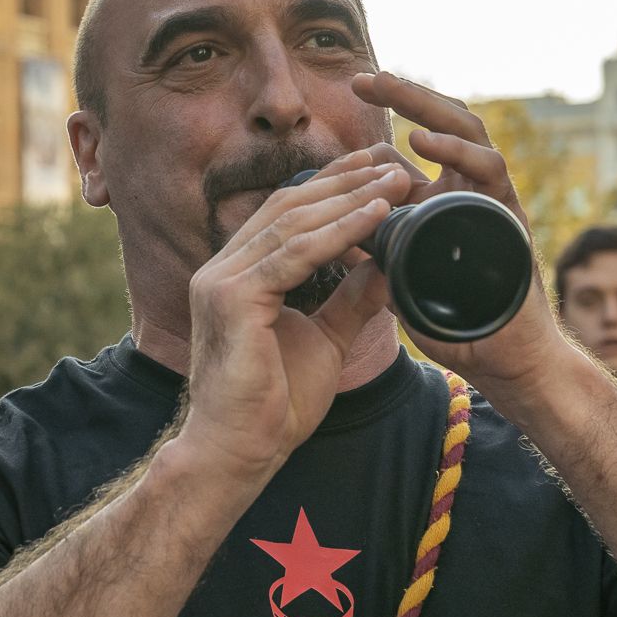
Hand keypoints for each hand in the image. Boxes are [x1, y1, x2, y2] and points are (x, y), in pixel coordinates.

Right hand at [178, 153, 416, 480]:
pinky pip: (294, 255)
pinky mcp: (233, 299)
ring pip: (294, 224)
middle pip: (289, 207)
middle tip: (392, 163)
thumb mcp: (326, 340)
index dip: (332, 186)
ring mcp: (221, 280)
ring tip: (395, 184)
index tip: (375, 169)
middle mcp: (222, 268)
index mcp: (236, 273)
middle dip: (345, 182)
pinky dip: (340, 233)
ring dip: (350, 200)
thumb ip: (350, 300)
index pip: (285, 213)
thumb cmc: (274, 405)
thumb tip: (387, 266)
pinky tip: (376, 217)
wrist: (240, 454)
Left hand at [349, 72, 573, 395]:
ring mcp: (496, 199)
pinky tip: (423, 142)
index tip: (355, 89)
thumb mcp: (404, 275)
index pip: (422, 139)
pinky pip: (489, 173)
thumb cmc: (461, 323)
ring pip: (470, 133)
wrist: (508, 362)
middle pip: (446, 123)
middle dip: (406, 94)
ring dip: (428, 108)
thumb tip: (341, 232)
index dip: (392, 113)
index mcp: (450, 196)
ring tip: (389, 88)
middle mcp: (476, 190)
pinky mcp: (510, 219)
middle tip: (364, 77)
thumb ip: (381, 250)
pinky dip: (455, 154)